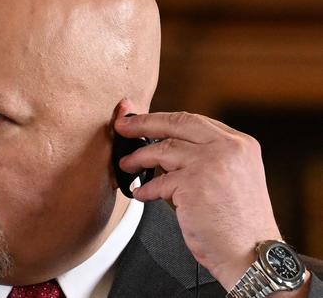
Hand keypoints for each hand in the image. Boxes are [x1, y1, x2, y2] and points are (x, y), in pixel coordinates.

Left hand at [113, 99, 281, 289]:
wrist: (251, 253)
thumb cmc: (239, 223)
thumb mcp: (233, 177)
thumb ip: (206, 158)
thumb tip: (165, 147)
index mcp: (240, 143)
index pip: (194, 121)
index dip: (163, 119)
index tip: (143, 120)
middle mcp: (228, 148)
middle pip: (176, 124)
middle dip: (143, 123)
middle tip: (122, 126)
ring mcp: (210, 164)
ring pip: (162, 149)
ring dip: (138, 158)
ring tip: (127, 164)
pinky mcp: (192, 184)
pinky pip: (158, 182)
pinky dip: (145, 188)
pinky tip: (140, 193)